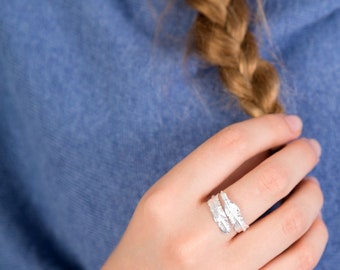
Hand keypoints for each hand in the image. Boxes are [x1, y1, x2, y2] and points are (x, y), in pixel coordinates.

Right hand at [103, 114, 327, 269]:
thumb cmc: (152, 239)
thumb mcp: (166, 197)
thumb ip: (214, 171)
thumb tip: (269, 146)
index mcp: (167, 201)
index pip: (229, 146)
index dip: (268, 127)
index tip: (290, 124)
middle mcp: (193, 236)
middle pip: (268, 180)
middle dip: (300, 156)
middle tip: (309, 147)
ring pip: (291, 222)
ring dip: (312, 194)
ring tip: (310, 184)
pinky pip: (299, 262)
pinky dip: (315, 235)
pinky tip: (312, 221)